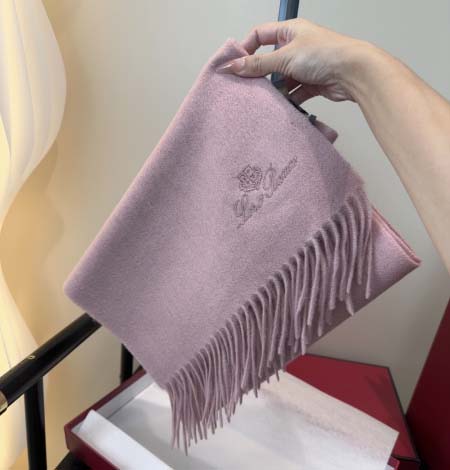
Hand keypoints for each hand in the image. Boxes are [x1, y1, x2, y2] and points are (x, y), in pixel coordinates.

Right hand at [217, 19, 372, 102]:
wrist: (354, 73)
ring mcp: (305, 66)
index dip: (246, 48)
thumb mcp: (285, 57)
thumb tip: (233, 66)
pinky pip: (294, 93)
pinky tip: (281, 107)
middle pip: (270, 60)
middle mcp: (297, 47)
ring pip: (281, 79)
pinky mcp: (312, 83)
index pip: (260, 35)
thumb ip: (258, 64)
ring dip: (274, 90)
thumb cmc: (324, 55)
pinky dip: (288, 100)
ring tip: (264, 100)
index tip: (235, 65)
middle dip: (260, 74)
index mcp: (290, 31)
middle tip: (247, 87)